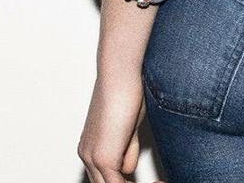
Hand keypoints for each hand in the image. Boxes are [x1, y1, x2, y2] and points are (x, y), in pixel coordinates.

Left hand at [78, 0, 160, 182]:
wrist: (120, 71)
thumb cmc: (128, 87)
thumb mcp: (130, 124)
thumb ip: (127, 147)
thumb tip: (129, 168)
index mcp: (91, 147)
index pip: (107, 178)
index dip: (129, 180)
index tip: (156, 181)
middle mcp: (87, 155)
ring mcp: (93, 158)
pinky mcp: (103, 158)